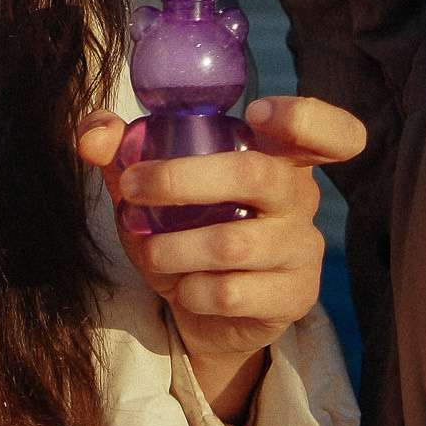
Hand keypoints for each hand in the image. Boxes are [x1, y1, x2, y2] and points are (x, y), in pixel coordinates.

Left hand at [77, 95, 365, 425]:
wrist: (205, 312)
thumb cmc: (185, 229)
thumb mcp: (150, 186)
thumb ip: (119, 149)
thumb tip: (96, 136)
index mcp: (278, 156)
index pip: (330, 131)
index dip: (304, 116)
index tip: (256, 114)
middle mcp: (300, 198)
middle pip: (256, 173)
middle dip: (180, 179)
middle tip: (132, 188)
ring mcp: (303, 249)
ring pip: (232, 243)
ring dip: (173, 248)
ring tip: (148, 252)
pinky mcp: (294, 297)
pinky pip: (233, 293)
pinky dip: (191, 291)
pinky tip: (183, 289)